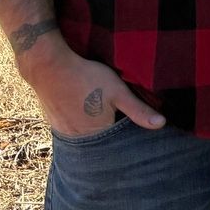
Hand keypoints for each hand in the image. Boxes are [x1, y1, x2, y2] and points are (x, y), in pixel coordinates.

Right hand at [19, 36, 164, 137]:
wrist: (49, 67)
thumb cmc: (87, 78)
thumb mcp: (118, 92)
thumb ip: (138, 110)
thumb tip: (161, 124)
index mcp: (97, 134)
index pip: (117, 142)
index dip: (126, 134)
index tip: (133, 126)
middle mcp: (79, 138)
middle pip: (100, 140)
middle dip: (111, 133)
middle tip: (117, 117)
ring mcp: (64, 131)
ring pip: (86, 135)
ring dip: (94, 129)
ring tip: (101, 114)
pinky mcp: (54, 122)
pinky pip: (72, 129)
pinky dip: (80, 123)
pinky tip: (84, 111)